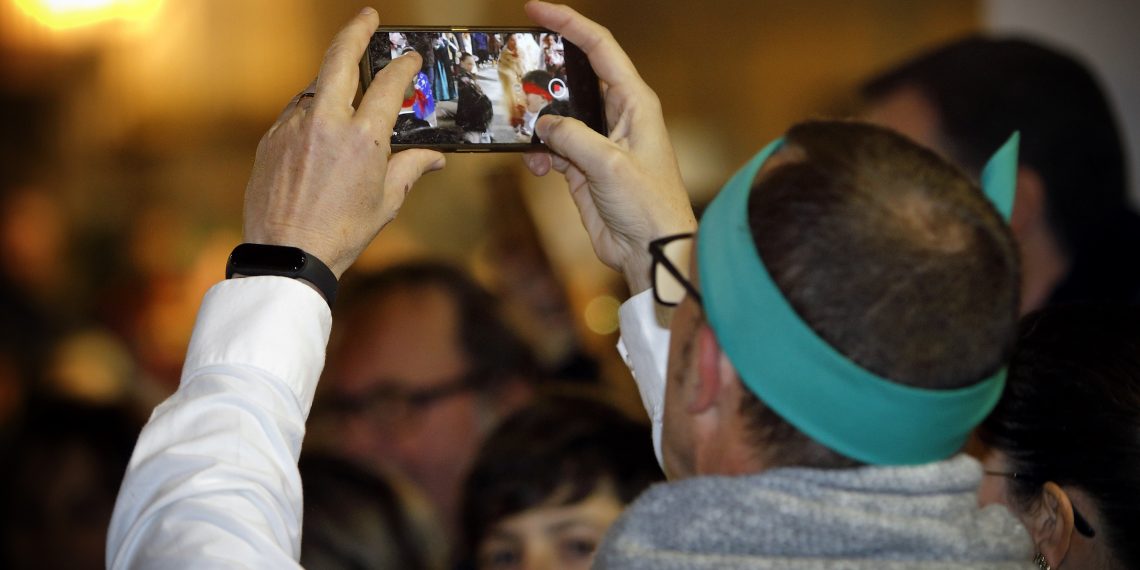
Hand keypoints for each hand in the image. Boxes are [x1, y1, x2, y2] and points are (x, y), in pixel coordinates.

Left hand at [242, 8, 445, 278]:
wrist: (288, 255)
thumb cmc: (341, 233)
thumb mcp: (386, 202)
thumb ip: (410, 169)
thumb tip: (433, 157)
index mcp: (363, 139)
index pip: (389, 85)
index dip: (404, 66)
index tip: (410, 59)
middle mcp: (326, 123)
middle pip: (340, 58)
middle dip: (355, 31)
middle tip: (368, 18)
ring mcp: (293, 128)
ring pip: (315, 88)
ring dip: (333, 85)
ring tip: (347, 97)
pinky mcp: (271, 139)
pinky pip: (296, 115)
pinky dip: (312, 115)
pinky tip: (320, 133)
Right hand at [522, 1, 695, 292]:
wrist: (652, 250)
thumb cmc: (649, 205)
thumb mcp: (608, 164)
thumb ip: (572, 136)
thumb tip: (543, 124)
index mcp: (634, 102)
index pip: (600, 47)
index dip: (568, 23)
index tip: (535, 9)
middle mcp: (617, 115)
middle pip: (574, 78)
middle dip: (543, 77)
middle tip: (513, 73)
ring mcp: (599, 141)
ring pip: (557, 115)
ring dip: (536, 124)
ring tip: (521, 134)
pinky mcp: (584, 166)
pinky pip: (553, 147)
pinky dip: (539, 153)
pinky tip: (536, 168)